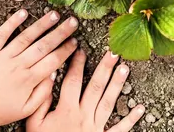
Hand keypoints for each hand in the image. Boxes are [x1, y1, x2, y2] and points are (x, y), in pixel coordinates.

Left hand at [0, 9, 78, 131]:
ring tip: (54, 14)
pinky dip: (12, 22)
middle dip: (60, 32)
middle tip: (73, 21)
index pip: (53, 60)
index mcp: (29, 79)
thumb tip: (54, 74)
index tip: (75, 41)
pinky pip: (2, 34)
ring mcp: (3, 56)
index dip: (66, 50)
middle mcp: (18, 65)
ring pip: (26, 36)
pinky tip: (23, 12)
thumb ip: (43, 93)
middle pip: (44, 45)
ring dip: (42, 24)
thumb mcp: (26, 109)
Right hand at [26, 51, 144, 131]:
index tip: (80, 49)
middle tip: (113, 52)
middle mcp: (83, 116)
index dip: (76, 64)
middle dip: (104, 68)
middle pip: (95, 87)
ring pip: (108, 102)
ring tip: (125, 69)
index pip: (72, 81)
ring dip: (117, 85)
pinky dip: (131, 119)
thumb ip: (40, 102)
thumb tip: (47, 79)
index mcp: (66, 111)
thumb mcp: (33, 125)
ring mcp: (95, 128)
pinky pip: (120, 129)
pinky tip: (140, 108)